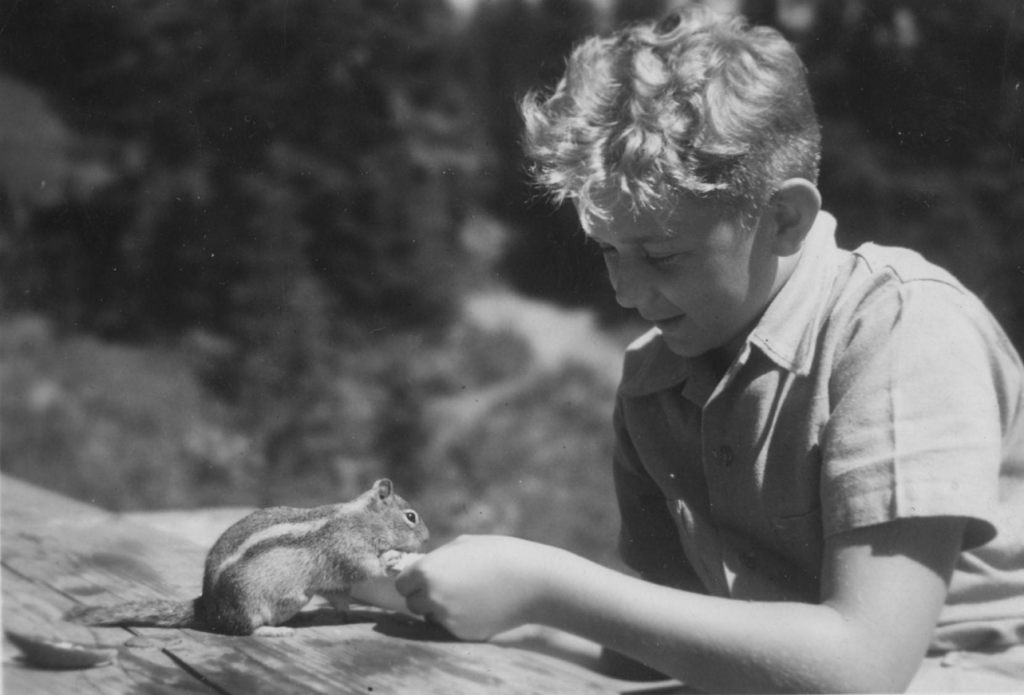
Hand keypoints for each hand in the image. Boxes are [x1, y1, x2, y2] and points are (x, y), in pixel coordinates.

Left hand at [394, 535, 560, 640]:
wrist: (531, 581)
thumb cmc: (498, 554)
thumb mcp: (462, 545)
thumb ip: (437, 559)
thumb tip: (421, 569)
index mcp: (427, 571)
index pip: (401, 584)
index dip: (413, 580)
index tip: (424, 578)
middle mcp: (432, 597)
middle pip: (413, 603)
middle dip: (425, 596)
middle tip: (448, 586)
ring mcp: (447, 618)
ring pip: (431, 616)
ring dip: (441, 608)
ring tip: (467, 594)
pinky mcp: (462, 634)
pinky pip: (450, 627)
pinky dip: (459, 618)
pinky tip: (479, 605)